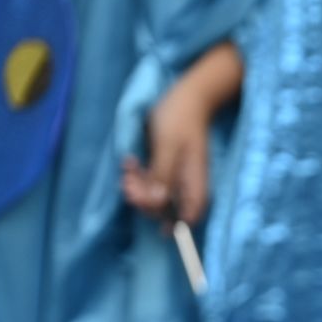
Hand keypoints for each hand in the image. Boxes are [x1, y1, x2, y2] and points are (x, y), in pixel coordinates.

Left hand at [121, 88, 211, 232]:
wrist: (186, 97)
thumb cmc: (180, 119)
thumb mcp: (168, 145)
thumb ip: (162, 175)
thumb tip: (156, 204)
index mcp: (194, 182)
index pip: (190, 216)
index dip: (174, 224)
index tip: (153, 217)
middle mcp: (186, 183)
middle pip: (166, 208)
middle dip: (145, 201)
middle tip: (128, 185)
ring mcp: (175, 175)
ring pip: (154, 194)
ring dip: (137, 188)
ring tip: (127, 172)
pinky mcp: (164, 166)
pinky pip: (149, 180)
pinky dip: (137, 176)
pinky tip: (129, 163)